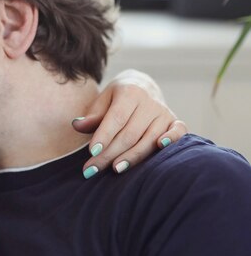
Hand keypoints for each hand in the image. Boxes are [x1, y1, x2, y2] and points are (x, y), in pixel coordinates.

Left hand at [72, 69, 186, 177]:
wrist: (142, 86)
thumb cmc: (116, 98)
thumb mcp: (102, 101)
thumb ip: (92, 115)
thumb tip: (76, 125)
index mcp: (130, 92)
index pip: (116, 118)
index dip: (105, 136)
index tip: (92, 152)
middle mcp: (149, 102)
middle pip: (130, 133)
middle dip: (110, 153)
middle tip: (93, 169)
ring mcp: (164, 112)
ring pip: (149, 139)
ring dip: (132, 157)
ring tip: (115, 170)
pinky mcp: (175, 121)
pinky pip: (179, 131)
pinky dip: (172, 139)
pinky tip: (160, 147)